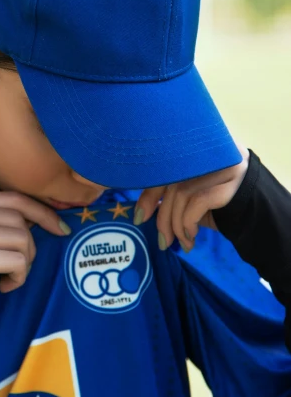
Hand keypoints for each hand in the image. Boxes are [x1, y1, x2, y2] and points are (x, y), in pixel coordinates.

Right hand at [0, 191, 70, 292]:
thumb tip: (48, 218)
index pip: (10, 199)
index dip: (41, 212)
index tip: (61, 228)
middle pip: (18, 220)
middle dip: (29, 246)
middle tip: (19, 267)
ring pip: (21, 239)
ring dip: (24, 263)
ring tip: (8, 276)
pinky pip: (17, 261)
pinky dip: (19, 277)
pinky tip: (4, 286)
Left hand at [134, 142, 249, 251]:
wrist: (257, 217)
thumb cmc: (218, 206)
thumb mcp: (192, 199)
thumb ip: (171, 196)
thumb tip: (142, 213)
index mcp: (194, 154)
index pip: (164, 170)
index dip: (148, 194)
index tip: (140, 217)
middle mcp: (209, 154)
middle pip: (172, 183)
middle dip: (162, 217)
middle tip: (162, 241)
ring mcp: (222, 166)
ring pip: (182, 194)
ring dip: (176, 226)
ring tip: (182, 242)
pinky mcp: (231, 183)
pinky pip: (198, 203)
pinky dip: (188, 223)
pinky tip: (192, 237)